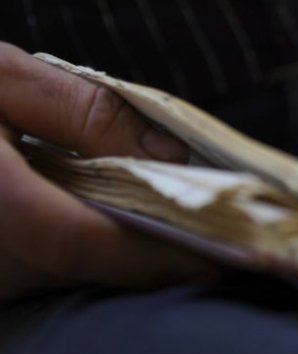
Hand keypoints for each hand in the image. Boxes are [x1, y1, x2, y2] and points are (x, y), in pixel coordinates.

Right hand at [0, 43, 215, 299]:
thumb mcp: (0, 76)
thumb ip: (85, 111)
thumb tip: (170, 154)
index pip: (81, 242)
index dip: (153, 256)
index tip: (220, 257)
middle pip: (74, 267)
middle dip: (144, 255)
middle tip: (210, 235)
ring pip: (54, 276)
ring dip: (110, 254)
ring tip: (164, 223)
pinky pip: (29, 272)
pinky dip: (72, 250)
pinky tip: (100, 218)